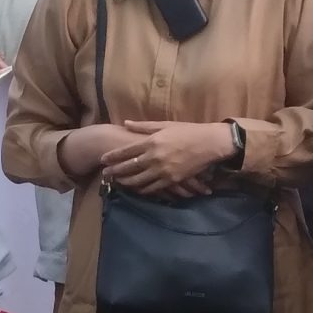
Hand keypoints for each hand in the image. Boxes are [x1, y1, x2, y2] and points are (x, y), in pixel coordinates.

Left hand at [101, 120, 235, 196]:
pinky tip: (136, 189)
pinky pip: (153, 188)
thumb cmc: (188, 131)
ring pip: (139, 180)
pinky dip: (142, 189)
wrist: (209, 143)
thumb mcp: (165, 125)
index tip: (103, 159)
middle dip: (115, 171)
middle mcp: (154, 157)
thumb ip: (144, 126)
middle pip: (129, 167)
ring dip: (126, 182)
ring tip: (118, 183)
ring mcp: (163, 170)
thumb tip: (126, 123)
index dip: (113, 156)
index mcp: (152, 142)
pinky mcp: (172, 180)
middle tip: (105, 174)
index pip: (126, 151)